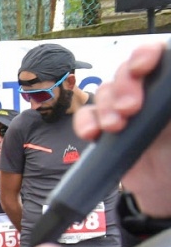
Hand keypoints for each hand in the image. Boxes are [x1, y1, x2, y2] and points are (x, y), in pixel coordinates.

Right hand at [75, 41, 170, 216]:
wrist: (165, 191)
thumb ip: (169, 105)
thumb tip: (168, 88)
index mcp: (168, 89)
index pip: (158, 56)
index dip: (145, 55)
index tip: (142, 69)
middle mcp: (149, 93)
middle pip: (127, 71)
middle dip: (123, 86)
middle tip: (129, 109)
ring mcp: (126, 111)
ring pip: (106, 92)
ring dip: (106, 107)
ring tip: (115, 128)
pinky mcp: (106, 130)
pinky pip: (87, 116)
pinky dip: (85, 123)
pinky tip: (92, 135)